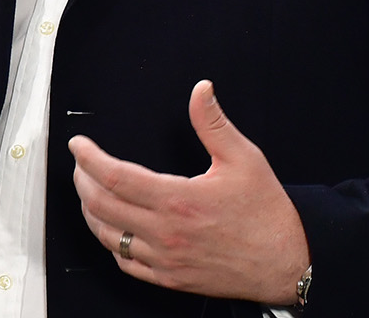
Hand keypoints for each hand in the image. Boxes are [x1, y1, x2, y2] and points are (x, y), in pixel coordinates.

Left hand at [68, 80, 309, 304]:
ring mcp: (165, 259)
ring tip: (89, 190)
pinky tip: (113, 227)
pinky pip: (126, 263)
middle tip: (80, 164)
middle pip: (101, 206)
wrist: (290, 262)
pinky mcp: (171, 278)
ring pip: (108, 236)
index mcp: (177, 200)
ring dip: (90, 211)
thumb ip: (213, 123)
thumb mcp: (244, 159)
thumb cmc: (268, 213)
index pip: (114, 177)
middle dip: (82, 180)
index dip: (88, 158)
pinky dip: (112, 242)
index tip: (78, 145)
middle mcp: (166, 232)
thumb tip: (201, 89)